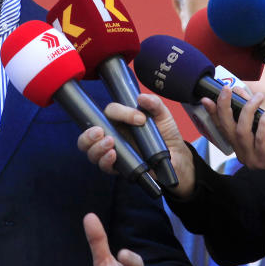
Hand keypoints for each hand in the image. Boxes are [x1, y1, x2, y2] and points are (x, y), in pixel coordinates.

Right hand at [76, 93, 194, 196]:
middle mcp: (112, 136)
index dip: (120, 113)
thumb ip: (154, 104)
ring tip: (110, 143)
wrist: (177, 158)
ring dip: (96, 147)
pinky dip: (105, 161)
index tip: (140, 119)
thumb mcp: (162, 116)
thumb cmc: (165, 135)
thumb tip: (141, 98)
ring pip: (90, 151)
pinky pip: (104, 166)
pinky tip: (113, 155)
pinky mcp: (119, 167)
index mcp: (119, 121)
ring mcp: (113, 152)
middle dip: (89, 134)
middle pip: (88, 135)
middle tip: (100, 131)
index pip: (109, 113)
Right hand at [203, 86, 264, 171]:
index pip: (221, 127)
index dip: (213, 112)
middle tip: (227, 90)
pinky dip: (264, 123)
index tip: (206, 98)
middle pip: (227, 128)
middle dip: (225, 106)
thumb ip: (251, 109)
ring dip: (249, 111)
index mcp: (239, 145)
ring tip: (258, 98)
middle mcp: (242, 153)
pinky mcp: (264, 161)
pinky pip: (260, 138)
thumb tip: (238, 92)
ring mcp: (252, 159)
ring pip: (242, 132)